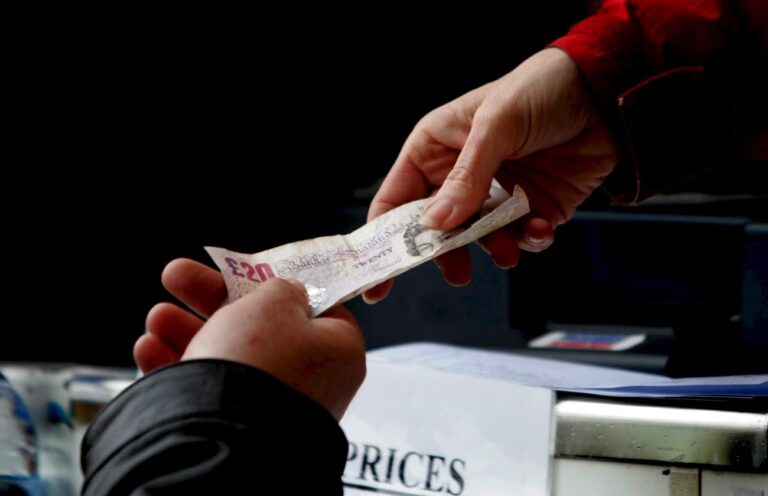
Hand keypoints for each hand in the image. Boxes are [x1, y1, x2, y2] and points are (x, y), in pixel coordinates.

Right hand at [134, 258, 365, 419]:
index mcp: (338, 350)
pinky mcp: (240, 430)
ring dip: (186, 331)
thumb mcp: (273, 301)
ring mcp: (276, 408)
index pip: (315, 308)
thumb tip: (287, 291)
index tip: (243, 271)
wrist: (226, 432)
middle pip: (261, 329)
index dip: (277, 285)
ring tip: (156, 318)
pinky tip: (148, 349)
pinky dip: (180, 369)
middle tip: (176, 278)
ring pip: (229, 359)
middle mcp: (314, 382)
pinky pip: (210, 392)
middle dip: (210, 302)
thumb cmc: (260, 358)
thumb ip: (280, 288)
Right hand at [365, 48, 617, 300]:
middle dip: (444, 252)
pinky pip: (520, 237)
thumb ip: (466, 176)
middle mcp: (460, 175)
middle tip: (456, 272)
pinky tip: (541, 229)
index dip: (384, 236)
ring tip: (506, 252)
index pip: (396, 197)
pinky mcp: (530, 209)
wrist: (605, 94)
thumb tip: (435, 224)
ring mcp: (495, 194)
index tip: (380, 272)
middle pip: (435, 228)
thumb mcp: (496, 125)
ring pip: (478, 239)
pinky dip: (529, 240)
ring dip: (492, 249)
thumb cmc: (539, 90)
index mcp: (435, 148)